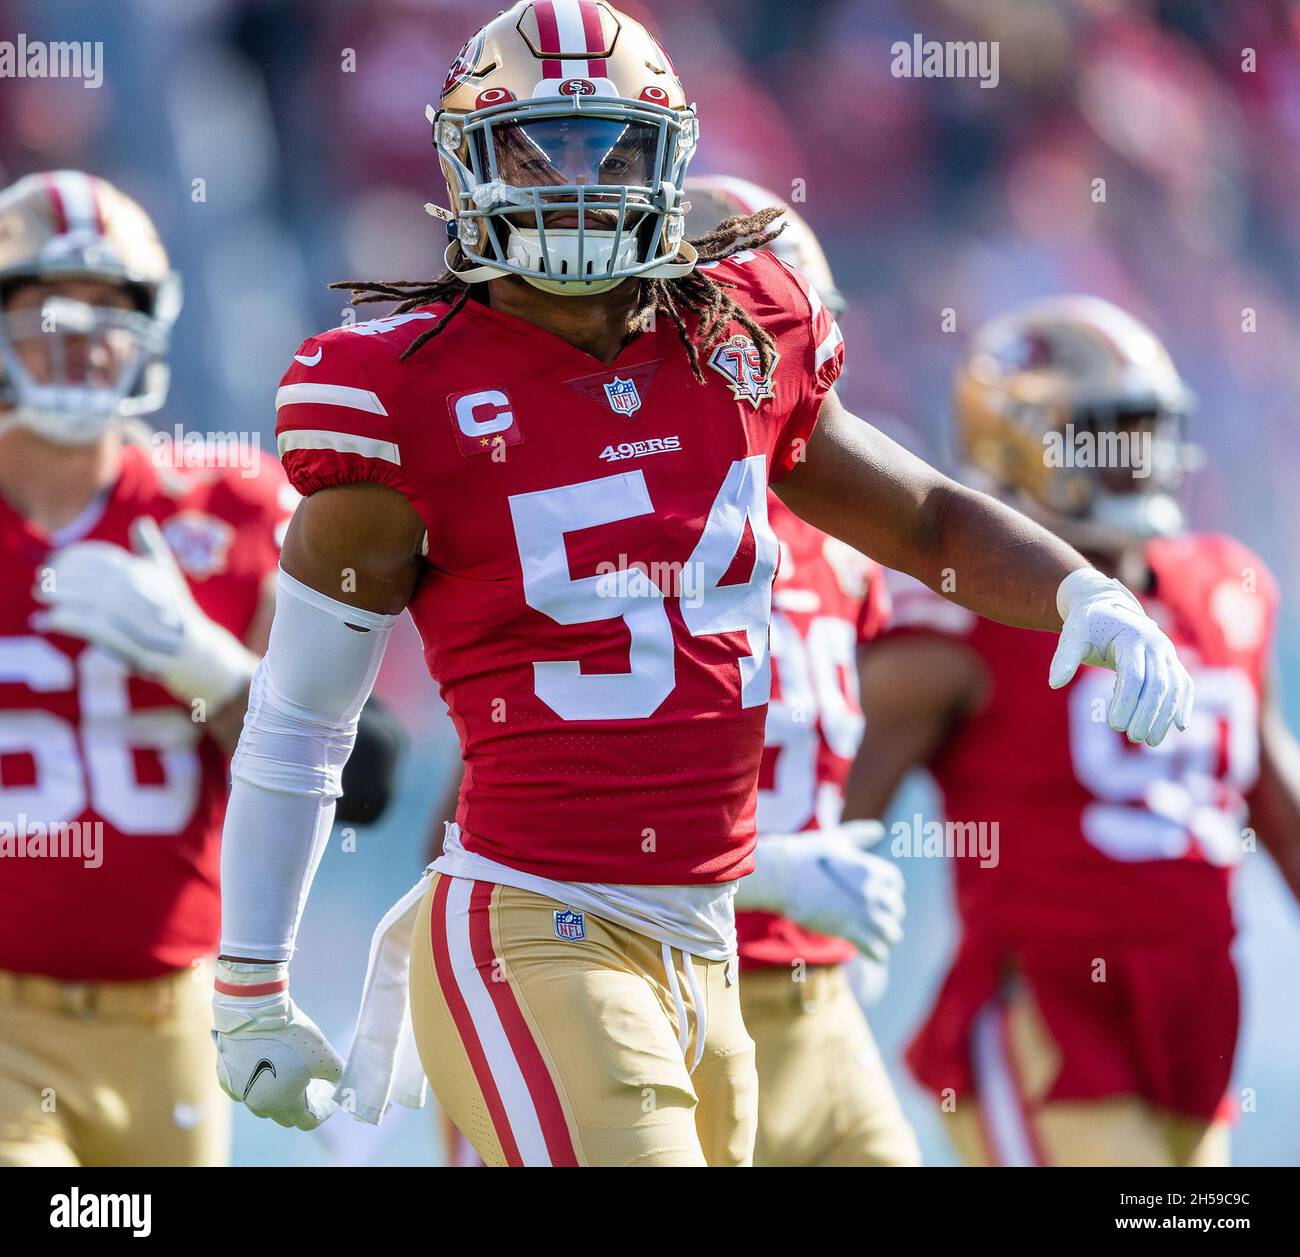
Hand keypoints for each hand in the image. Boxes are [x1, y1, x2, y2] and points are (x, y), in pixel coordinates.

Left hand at [31, 515, 256, 708]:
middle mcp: (150, 595)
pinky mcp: (138, 647)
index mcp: (153, 576)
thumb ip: (151, 548)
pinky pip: (99, 630)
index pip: (109, 559)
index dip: (78, 556)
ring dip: (63, 597)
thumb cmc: (178, 613)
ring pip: (96, 603)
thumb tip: (141, 521)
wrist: (198, 655)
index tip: (55, 560)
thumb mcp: (168, 578)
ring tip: (41, 595)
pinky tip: (50, 619)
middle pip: (99, 580)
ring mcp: (145, 621)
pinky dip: (72, 622)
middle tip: (42, 578)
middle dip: (66, 576)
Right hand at [212, 961, 341, 1129]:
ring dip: (278, 1095)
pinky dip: (257, 1083)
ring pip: (263, 1103)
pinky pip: (245, 1089)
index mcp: (284, 1104)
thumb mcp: (325, 1055)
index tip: (329, 1096)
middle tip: (313, 1084)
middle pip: (285, 1115)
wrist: (255, 1013)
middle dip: (302, 1104)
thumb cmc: (293, 1036)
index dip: (322, 1111)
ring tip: (291, 1073)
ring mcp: (240, 1092)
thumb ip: (338, 1075)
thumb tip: (342, 1083)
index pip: (307, 1121)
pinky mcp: (226, 1077)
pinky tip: (267, 1065)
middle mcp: (259, 1105)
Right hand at [735, 820, 904, 962]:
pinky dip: (877, 954)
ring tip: (878, 940)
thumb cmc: (806, 854)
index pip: (896, 884)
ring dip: (886, 938)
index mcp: (873, 868)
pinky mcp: (850, 931)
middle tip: (875, 921)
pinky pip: (877, 950)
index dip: (889, 891)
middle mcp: (874, 891)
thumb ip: (861, 835)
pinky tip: (873, 954)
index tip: (880, 897)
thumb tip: (879, 830)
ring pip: (891, 933)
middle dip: (887, 916)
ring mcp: (863, 913)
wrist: (782, 876)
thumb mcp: (837, 839)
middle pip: (896, 910)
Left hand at [1049, 567, 1193, 746]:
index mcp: (1131, 637)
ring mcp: (1167, 653)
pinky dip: (1182, 704)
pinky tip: (1178, 727)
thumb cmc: (1087, 625)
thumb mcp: (1072, 635)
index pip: (1133, 674)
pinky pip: (1183, 684)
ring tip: (1151, 741)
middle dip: (1147, 713)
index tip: (1114, 725)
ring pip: (1174, 686)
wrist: (1109, 608)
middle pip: (1157, 683)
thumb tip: (1054, 683)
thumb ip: (1064, 658)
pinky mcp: (1171, 661)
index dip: (1126, 701)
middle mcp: (1155, 644)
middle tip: (1133, 737)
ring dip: (1165, 715)